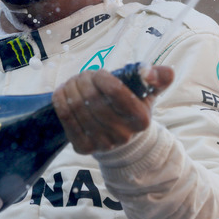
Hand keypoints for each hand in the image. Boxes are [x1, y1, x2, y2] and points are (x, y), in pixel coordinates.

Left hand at [52, 65, 173, 153]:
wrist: (121, 139)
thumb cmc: (132, 107)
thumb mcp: (148, 92)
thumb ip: (157, 77)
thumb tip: (149, 71)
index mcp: (141, 119)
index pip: (115, 91)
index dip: (101, 77)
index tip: (98, 73)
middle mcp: (123, 135)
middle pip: (93, 99)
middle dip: (83, 81)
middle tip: (82, 76)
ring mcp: (102, 143)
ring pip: (78, 107)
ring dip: (71, 89)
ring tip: (73, 83)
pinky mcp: (84, 148)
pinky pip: (67, 119)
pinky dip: (61, 101)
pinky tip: (63, 93)